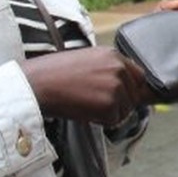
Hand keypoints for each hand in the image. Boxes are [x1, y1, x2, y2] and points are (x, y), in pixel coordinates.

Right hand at [21, 47, 150, 126]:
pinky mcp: (110, 104)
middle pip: (135, 95)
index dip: (130, 89)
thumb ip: (109, 68)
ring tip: (87, 104)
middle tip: (95, 102)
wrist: (38, 84)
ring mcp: (116, 86)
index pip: (139, 76)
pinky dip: (101, 121)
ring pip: (125, 110)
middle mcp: (119, 68)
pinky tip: (85, 111)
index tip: (119, 96)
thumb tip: (126, 85)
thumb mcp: (88, 60)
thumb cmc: (55, 73)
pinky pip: (114, 120)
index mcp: (114, 55)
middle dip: (120, 103)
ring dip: (109, 113)